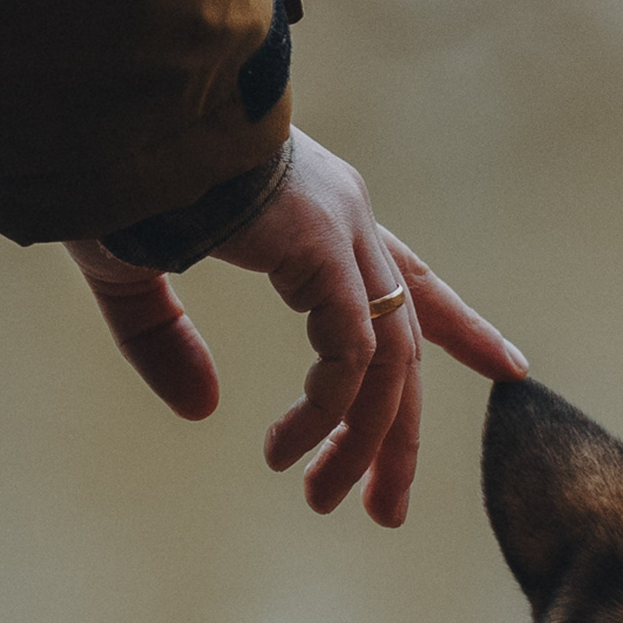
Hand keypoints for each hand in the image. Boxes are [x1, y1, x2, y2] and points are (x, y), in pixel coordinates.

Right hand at [64, 129, 528, 525]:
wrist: (112, 113)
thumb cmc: (117, 173)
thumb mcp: (136, 271)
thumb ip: (164, 339)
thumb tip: (204, 409)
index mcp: (318, 215)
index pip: (407, 281)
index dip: (460, 327)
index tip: (510, 366)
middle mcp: (347, 220)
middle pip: (406, 344)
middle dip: (400, 433)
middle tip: (385, 509)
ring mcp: (343, 232)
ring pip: (389, 362)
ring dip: (368, 443)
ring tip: (328, 501)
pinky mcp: (324, 249)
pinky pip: (351, 356)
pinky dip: (328, 412)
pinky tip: (289, 450)